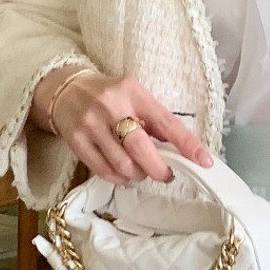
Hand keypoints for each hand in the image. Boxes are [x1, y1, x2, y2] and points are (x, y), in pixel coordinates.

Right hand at [33, 68, 212, 184]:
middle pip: (141, 149)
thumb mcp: (135, 97)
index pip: (166, 123)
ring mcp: (91, 125)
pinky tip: (123, 174)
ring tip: (140, 170)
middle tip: (166, 174)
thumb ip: (155, 121)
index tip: (204, 161)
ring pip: (124, 165)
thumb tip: (182, 150)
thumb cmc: (109, 97)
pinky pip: (104, 171)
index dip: (187, 145)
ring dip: (138, 175)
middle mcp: (112, 107)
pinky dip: (120, 178)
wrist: (65, 90)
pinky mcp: (77, 141)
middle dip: (159, 169)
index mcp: (133, 93)